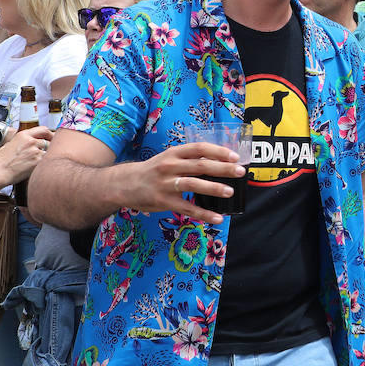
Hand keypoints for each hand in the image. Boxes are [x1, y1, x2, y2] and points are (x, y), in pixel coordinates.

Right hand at [0, 126, 53, 184]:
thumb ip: (24, 141)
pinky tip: (36, 167)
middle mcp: (31, 141)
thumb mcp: (11, 144)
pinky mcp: (37, 162)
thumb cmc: (0, 161)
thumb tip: (34, 142)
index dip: (50, 134)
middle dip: (49, 147)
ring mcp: (35, 151)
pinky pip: (46, 161)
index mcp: (23, 135)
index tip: (52, 137)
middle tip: (47, 152)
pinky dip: (44, 164)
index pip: (44, 129)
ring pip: (49, 152)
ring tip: (37, 162)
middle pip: (48, 141)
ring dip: (46, 156)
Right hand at [124, 143, 247, 224]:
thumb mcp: (169, 159)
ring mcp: (166, 184)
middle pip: (200, 165)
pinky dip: (204, 214)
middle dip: (222, 168)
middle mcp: (170, 166)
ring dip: (214, 188)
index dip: (218, 151)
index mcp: (174, 153)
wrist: (123, 184)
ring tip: (230, 192)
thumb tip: (220, 163)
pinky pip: (187, 208)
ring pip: (193, 185)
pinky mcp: (164, 201)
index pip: (199, 148)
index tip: (235, 156)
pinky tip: (217, 217)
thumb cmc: (154, 170)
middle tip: (240, 172)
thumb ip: (190, 160)